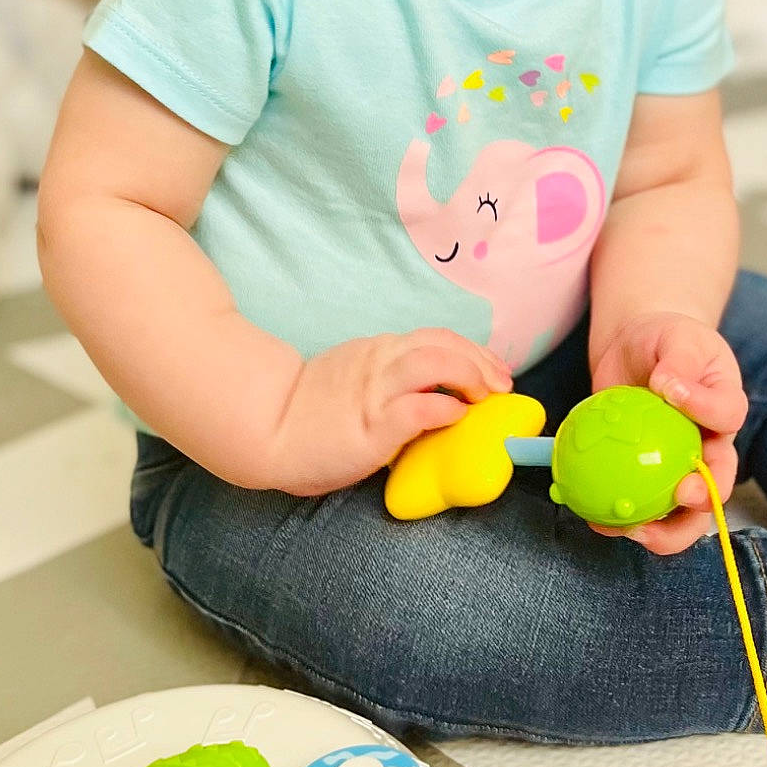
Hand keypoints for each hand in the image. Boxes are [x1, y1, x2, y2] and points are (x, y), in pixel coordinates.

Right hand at [266, 329, 510, 495]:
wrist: (264, 428)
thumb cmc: (307, 414)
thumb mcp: (353, 383)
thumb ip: (386, 383)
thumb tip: (428, 399)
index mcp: (377, 353)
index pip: (435, 339)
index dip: (471, 351)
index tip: (493, 368)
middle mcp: (380, 363)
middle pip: (443, 343)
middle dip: (480, 360)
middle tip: (502, 383)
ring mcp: (376, 391)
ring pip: (434, 362)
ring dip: (468, 374)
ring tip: (485, 395)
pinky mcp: (372, 425)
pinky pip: (418, 409)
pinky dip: (444, 409)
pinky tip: (456, 416)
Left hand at [590, 310, 747, 553]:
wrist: (636, 349)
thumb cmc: (664, 338)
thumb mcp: (676, 337)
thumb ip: (678, 358)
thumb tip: (668, 384)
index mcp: (724, 406)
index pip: (729, 414)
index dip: (710, 413)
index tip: (676, 395)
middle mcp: (710, 446)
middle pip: (718, 486)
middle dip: (703, 501)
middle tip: (679, 496)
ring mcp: (679, 469)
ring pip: (683, 515)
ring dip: (663, 531)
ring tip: (632, 529)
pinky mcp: (648, 480)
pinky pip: (641, 508)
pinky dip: (622, 520)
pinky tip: (595, 518)